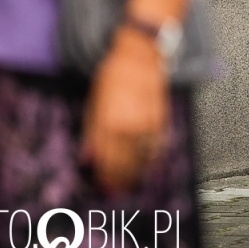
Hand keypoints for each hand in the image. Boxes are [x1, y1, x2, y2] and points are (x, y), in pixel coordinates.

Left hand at [81, 27, 169, 194]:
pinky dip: (151, 158)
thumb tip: (88, 157)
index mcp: (110, 124)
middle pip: (125, 164)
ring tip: (132, 183)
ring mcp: (148, 124)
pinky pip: (156, 146)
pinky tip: (147, 164)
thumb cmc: (114, 75)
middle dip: (120, 180)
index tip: (104, 188)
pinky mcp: (161, 118)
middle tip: (118, 191)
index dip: (106, 177)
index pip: (107, 161)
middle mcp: (130, 127)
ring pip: (143, 158)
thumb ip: (92, 132)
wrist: (140, 56)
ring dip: (136, 174)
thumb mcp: (94, 102)